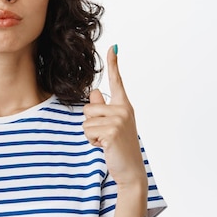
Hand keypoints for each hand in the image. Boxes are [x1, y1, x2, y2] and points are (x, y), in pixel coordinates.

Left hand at [83, 46, 146, 187]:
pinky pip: (87, 131)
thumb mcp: (112, 125)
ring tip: (106, 142)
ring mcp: (119, 120)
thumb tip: (94, 93)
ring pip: (86, 121)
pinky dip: (92, 141)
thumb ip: (103, 108)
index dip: (114, 63)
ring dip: (91, 134)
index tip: (113, 46)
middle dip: (91, 124)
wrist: (130, 170)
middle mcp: (124, 109)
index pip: (117, 81)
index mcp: (124, 105)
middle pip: (89, 108)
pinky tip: (105, 147)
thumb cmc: (119, 147)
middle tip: (106, 136)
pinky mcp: (112, 131)